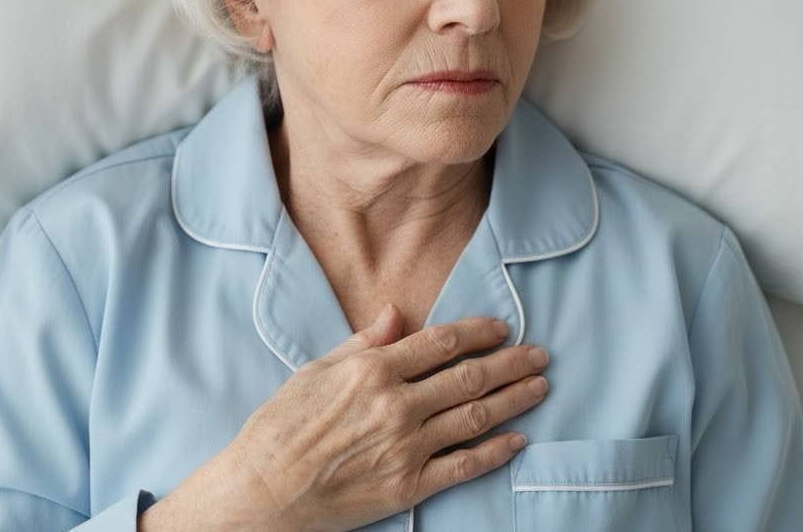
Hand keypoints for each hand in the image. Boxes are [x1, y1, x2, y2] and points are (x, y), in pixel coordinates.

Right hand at [224, 303, 549, 531]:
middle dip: (510, 363)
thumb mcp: (316, 370)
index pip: (440, 343)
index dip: (478, 332)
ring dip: (513, 400)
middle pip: (468, 377)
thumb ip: (364, 342)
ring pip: (474, 418)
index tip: (502, 327)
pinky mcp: (408, 486)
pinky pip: (464, 466)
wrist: (263, 491)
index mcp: (372, 370)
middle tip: (540, 354)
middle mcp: (396, 405)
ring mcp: (405, 448)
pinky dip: (495, 452)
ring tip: (539, 386)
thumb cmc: (282, 426)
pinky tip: (518, 439)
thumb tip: (396, 312)